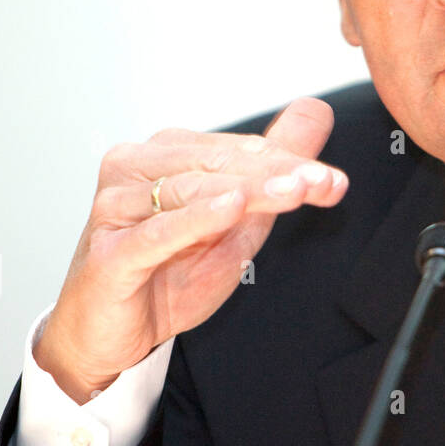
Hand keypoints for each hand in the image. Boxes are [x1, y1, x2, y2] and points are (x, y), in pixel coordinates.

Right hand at [34, 97, 345, 403]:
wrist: (110, 335)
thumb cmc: (168, 272)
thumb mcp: (238, 219)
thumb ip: (275, 166)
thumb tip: (317, 110)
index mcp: (167, 154)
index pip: (239, 150)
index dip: (291, 161)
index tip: (334, 181)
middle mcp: (135, 169)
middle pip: (219, 163)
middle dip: (278, 172)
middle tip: (324, 183)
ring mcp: (116, 208)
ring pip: (192, 189)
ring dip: (250, 189)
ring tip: (294, 190)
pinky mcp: (110, 253)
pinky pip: (158, 232)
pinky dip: (197, 218)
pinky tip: (232, 207)